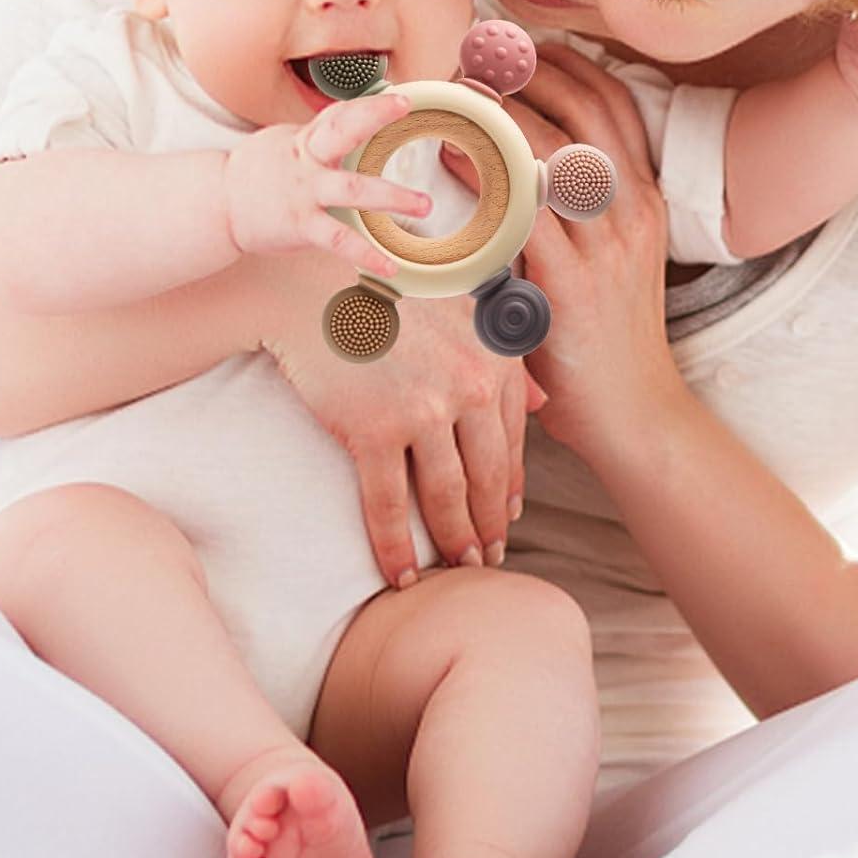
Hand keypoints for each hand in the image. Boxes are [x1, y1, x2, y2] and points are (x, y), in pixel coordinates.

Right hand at [223, 91, 432, 271]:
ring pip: (352, 190)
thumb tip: (349, 118)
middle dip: (373, 115)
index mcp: (304, 140)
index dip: (369, 102)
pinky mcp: (301, 225)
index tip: (401, 96)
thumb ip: (318, 136)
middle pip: (341, 131)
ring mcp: (304, 193)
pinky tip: (390, 266)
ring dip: (392, 196)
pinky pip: (338, 241)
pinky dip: (366, 255)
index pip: (338, 113)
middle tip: (404, 106)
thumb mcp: (284, 144)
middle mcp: (306, 161)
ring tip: (425, 204)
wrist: (217, 205)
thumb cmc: (257, 173)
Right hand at [245, 246, 546, 584]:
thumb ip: (504, 356)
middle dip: (489, 523)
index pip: (512, 438)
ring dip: (453, 541)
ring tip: (457, 568)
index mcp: (493, 356)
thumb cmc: (386, 291)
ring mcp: (423, 410)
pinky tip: (401, 573)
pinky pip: (389, 505)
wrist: (314, 284)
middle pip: (486, 474)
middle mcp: (468, 385)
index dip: (509, 484)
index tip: (507, 515)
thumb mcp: (460, 310)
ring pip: (445, 497)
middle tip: (489, 557)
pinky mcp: (374, 430)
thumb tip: (543, 403)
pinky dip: (395, 548)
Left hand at [441, 41, 682, 464]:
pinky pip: (523, 212)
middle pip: (583, 108)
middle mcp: (632, 208)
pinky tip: (449, 158)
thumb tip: (521, 165)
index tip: (521, 47)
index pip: (612, 102)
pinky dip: (484, 176)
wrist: (636, 410)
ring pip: (552, 149)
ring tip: (452, 96)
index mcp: (644, 196)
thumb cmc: (610, 335)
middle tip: (474, 59)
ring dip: (496, 113)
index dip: (566, 63)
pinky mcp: (571, 282)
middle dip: (526, 71)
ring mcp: (605, 244)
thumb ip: (581, 210)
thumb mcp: (614, 258)